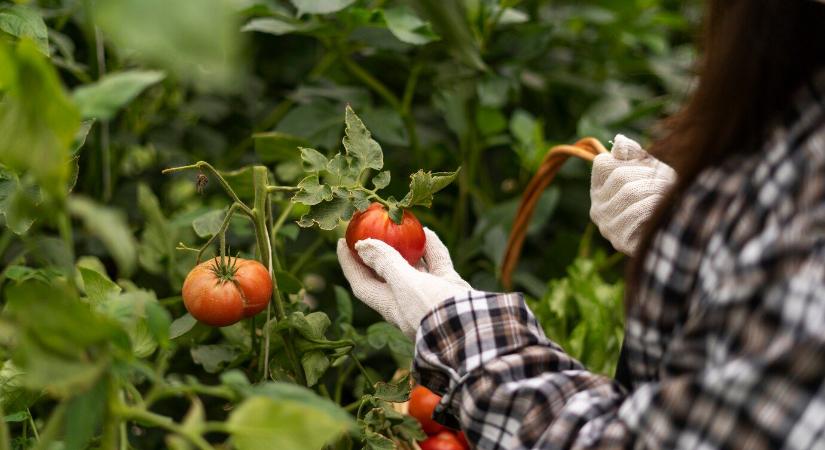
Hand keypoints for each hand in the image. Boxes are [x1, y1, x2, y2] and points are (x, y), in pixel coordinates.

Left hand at [337, 228, 476, 337]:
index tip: (342, 242)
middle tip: (369, 228)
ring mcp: (430, 296)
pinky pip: (437, 264)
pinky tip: (428, 232)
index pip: (362, 284)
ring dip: (406, 247)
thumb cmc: (434, 310)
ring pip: (413, 267)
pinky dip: (432, 248)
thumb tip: (361, 245)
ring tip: (399, 226)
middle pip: (386, 273)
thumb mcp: (406, 285)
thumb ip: (386, 263)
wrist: (477, 330)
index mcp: (391, 307)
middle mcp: (408, 302)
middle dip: (377, 252)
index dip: (350, 264)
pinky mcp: (450, 289)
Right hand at [590, 134, 676, 255]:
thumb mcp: (648, 171)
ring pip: (629, 193)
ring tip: (670, 193)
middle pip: (620, 176)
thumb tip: (619, 139)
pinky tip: (664, 209)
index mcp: (599, 190)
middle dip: (649, 174)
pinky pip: (636, 214)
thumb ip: (633, 156)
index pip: (604, 163)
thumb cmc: (660, 199)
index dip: (631, 160)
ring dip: (656, 190)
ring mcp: (606, 226)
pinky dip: (654, 207)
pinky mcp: (619, 241)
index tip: (650, 165)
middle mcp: (596, 208)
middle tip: (669, 179)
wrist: (673, 236)